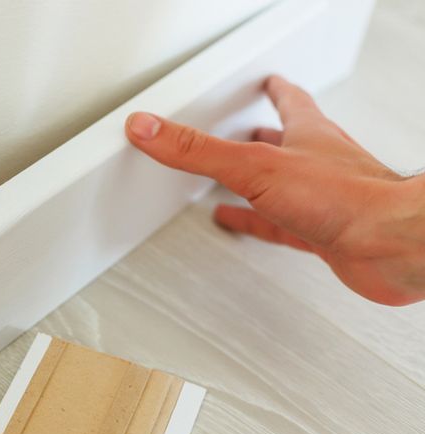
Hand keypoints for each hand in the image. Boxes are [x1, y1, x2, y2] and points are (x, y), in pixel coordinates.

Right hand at [125, 75, 424, 305]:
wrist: (389, 246)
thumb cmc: (346, 199)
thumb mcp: (253, 166)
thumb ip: (197, 150)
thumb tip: (149, 128)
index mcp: (307, 135)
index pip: (290, 103)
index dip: (275, 91)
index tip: (266, 83)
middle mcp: (318, 164)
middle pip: (287, 143)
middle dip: (266, 137)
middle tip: (249, 131)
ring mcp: (323, 201)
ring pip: (283, 188)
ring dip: (259, 186)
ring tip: (235, 187)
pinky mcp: (324, 236)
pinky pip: (283, 227)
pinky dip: (262, 226)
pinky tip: (253, 229)